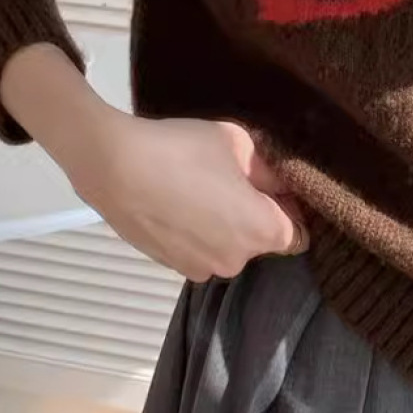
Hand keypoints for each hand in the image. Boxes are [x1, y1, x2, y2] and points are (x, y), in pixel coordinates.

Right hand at [0, 45, 306, 281]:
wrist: (114, 166)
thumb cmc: (184, 150)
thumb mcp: (238, 144)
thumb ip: (269, 170)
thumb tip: (282, 184)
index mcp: (262, 232)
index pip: (297, 234)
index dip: (289, 208)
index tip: (272, 185)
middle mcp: (236, 261)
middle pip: (259, 240)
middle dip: (254, 214)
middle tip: (230, 179)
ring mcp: (199, 268)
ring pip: (226, 247)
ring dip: (222, 225)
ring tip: (198, 189)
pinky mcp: (169, 266)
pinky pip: (198, 249)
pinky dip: (195, 232)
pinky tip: (177, 202)